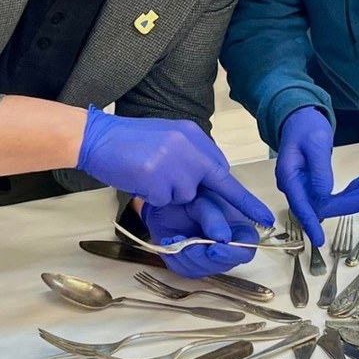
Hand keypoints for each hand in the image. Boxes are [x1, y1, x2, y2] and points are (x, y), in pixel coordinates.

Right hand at [77, 106, 272, 226]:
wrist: (96, 137)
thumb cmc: (129, 141)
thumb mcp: (168, 139)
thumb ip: (190, 156)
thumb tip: (206, 178)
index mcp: (193, 134)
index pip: (223, 168)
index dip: (240, 195)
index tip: (262, 214)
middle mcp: (189, 146)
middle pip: (215, 183)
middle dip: (236, 205)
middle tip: (254, 224)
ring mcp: (174, 163)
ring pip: (185, 196)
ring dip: (169, 194)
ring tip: (148, 174)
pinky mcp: (158, 179)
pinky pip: (165, 201)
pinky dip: (153, 197)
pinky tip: (139, 179)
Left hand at [141, 190, 260, 278]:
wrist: (165, 198)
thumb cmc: (191, 195)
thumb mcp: (204, 201)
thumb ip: (214, 218)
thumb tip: (223, 239)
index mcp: (238, 230)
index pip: (246, 249)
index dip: (233, 254)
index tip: (214, 250)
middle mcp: (226, 247)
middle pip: (224, 265)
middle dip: (204, 257)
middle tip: (189, 245)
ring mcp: (208, 257)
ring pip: (203, 270)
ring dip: (187, 257)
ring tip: (175, 238)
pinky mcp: (189, 262)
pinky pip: (186, 271)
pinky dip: (176, 259)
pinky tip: (169, 243)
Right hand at [275, 106, 358, 246]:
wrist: (300, 117)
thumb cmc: (305, 125)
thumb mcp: (316, 143)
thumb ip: (319, 169)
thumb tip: (325, 194)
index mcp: (289, 177)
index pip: (302, 206)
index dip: (311, 224)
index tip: (320, 241)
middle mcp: (294, 186)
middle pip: (320, 205)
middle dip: (347, 203)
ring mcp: (304, 186)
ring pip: (328, 201)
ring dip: (351, 197)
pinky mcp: (313, 183)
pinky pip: (331, 194)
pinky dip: (349, 191)